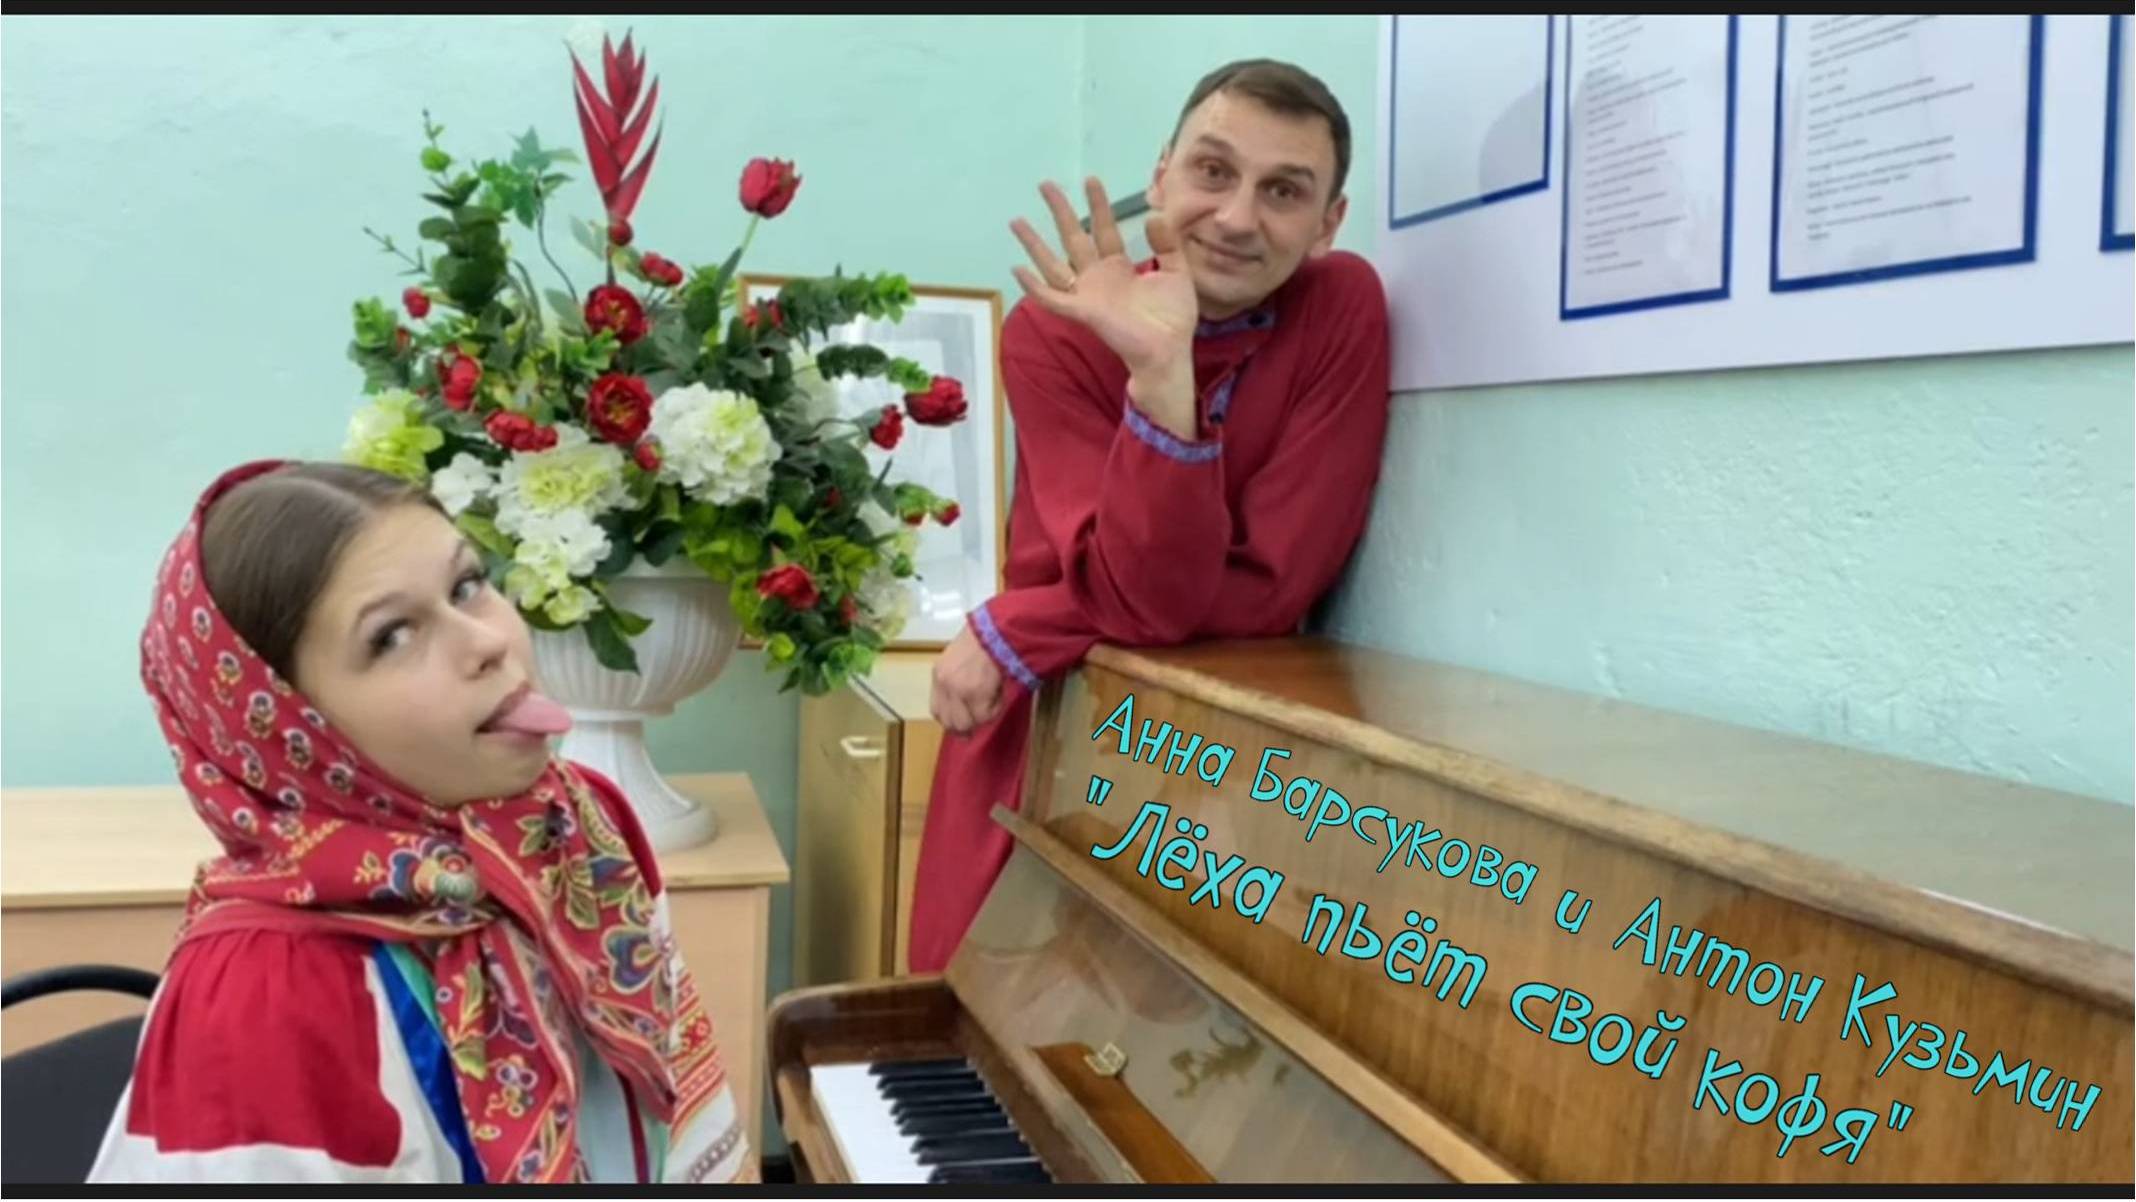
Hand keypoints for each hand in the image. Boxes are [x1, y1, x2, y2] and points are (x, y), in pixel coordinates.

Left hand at [931, 625, 1004, 734]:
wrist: (996, 634)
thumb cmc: (982, 640)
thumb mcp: (959, 658)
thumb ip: (956, 679)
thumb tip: (963, 703)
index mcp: (938, 674)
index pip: (936, 710)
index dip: (949, 720)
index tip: (960, 723)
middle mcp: (944, 685)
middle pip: (949, 722)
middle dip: (963, 727)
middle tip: (976, 727)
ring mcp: (959, 692)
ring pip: (966, 723)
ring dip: (980, 719)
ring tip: (992, 704)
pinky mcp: (976, 697)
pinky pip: (985, 716)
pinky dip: (995, 710)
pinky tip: (999, 696)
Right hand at [1011, 178, 1197, 378]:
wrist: (1169, 350)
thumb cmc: (1173, 318)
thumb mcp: (1177, 272)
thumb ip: (1167, 244)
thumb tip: (1153, 215)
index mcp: (1119, 267)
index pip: (1103, 229)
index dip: (1098, 205)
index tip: (1090, 180)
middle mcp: (1098, 277)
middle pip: (1073, 238)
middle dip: (1060, 211)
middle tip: (1045, 185)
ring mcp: (1087, 294)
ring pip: (1053, 264)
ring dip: (1034, 244)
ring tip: (1017, 221)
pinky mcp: (1082, 311)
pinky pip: (1052, 298)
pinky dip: (1033, 286)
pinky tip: (1017, 269)